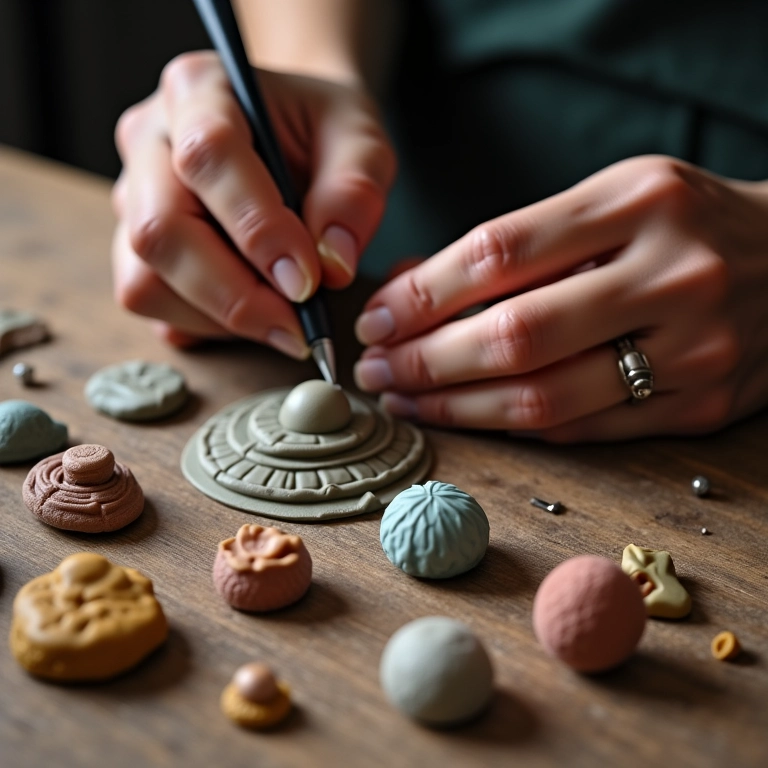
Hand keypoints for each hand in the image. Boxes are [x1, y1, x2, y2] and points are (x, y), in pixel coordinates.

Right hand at [112, 51, 394, 352]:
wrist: (294, 136)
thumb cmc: (322, 132)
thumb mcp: (361, 140)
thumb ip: (354, 191)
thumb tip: (331, 265)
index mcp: (200, 89)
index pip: (208, 156)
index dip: (258, 228)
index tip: (308, 279)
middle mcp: (149, 141)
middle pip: (159, 230)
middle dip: (235, 294)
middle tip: (297, 326)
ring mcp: (134, 197)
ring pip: (144, 279)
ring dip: (219, 318)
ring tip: (282, 318)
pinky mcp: (134, 247)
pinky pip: (150, 302)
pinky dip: (203, 325)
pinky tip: (253, 312)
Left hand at [353, 156, 767, 440]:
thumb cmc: (683, 223)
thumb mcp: (609, 200)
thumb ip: (519, 242)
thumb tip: (411, 286)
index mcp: (637, 202)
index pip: (499, 253)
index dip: (422, 296)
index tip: (374, 320)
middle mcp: (670, 273)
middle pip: (514, 334)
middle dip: (426, 361)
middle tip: (376, 373)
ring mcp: (691, 348)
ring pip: (544, 397)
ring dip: (458, 409)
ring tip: (406, 403)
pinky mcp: (699, 406)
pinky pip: (584, 430)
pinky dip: (514, 429)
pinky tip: (470, 419)